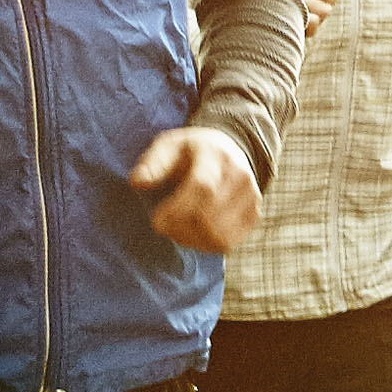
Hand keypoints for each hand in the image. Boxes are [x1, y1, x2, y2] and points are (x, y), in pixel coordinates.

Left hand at [134, 125, 259, 252]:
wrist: (227, 150)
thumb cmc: (189, 152)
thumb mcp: (168, 146)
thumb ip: (153, 163)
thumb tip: (138, 182)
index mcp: (216, 155)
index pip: (203, 188)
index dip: (177, 209)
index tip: (156, 220)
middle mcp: (240, 175)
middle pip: (209, 216)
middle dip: (179, 228)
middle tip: (162, 226)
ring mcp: (251, 197)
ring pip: (219, 235)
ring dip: (190, 239)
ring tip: (176, 230)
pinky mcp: (253, 216)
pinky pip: (227, 243)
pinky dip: (204, 245)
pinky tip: (192, 234)